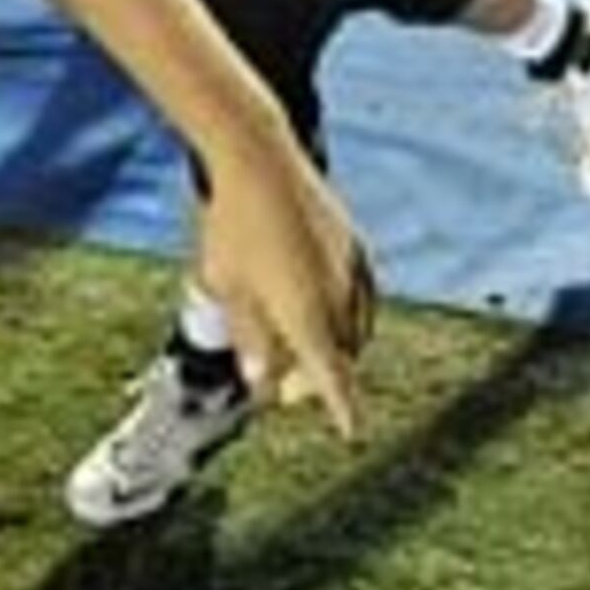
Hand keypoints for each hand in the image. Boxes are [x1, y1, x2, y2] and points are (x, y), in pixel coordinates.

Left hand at [192, 140, 374, 439]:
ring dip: (338, 346)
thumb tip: (262, 382)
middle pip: (344, 354)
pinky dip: (350, 312)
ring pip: (357, 324)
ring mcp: (349, 266)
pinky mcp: (353, 241)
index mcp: (305, 314)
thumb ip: (248, 338)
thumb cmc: (232, 226)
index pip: (330, 376)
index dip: (342, 407)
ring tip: (307, 351)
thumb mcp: (226, 289)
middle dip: (323, 377)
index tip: (351, 432)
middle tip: (289, 390)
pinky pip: (362, 293)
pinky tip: (332, 311)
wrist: (258, 158)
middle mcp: (337, 294)